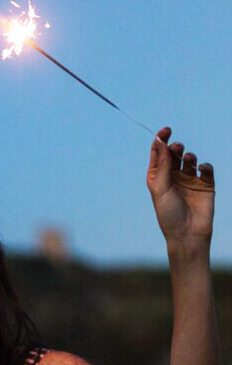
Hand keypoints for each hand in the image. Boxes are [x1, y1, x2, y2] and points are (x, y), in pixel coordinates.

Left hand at [146, 126, 214, 243]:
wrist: (187, 234)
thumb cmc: (168, 214)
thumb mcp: (160, 188)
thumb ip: (162, 164)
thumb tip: (161, 142)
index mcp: (158, 177)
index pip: (159, 154)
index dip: (161, 140)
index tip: (165, 131)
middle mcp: (173, 177)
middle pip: (174, 154)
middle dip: (175, 147)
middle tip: (177, 148)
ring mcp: (189, 180)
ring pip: (190, 159)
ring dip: (188, 156)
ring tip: (188, 160)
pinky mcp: (205, 185)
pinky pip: (206, 169)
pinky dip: (204, 165)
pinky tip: (201, 169)